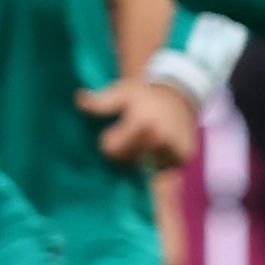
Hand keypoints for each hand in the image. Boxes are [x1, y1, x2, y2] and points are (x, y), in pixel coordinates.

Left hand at [77, 74, 204, 170]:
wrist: (180, 94)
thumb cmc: (144, 94)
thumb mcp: (122, 92)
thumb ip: (101, 101)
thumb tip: (79, 99)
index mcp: (143, 122)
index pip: (114, 150)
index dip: (109, 143)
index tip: (113, 132)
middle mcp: (161, 138)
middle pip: (130, 162)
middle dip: (125, 153)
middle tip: (131, 137)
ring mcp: (175, 149)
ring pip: (146, 169)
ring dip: (141, 161)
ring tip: (145, 142)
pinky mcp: (184, 157)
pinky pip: (163, 172)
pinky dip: (157, 166)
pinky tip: (157, 152)